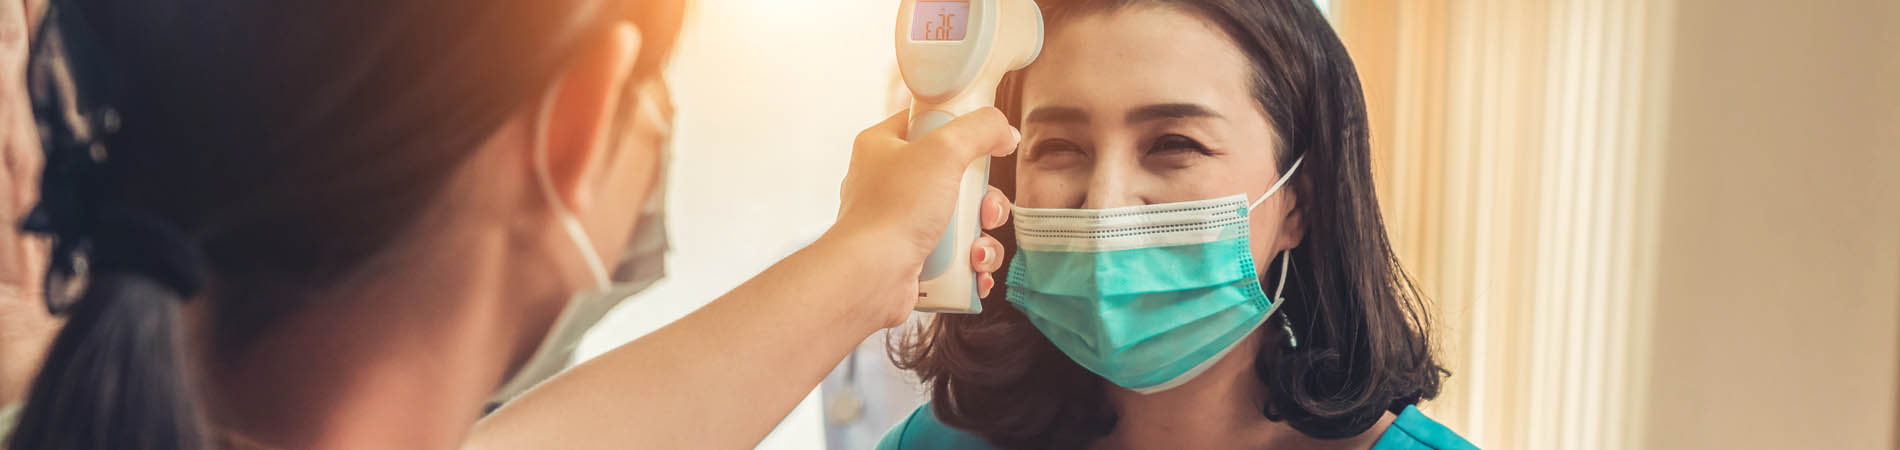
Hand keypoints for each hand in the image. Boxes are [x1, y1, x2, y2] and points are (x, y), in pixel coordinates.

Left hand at [830, 108, 1017, 326]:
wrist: (870, 276)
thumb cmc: (892, 212)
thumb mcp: (943, 150)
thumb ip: (980, 129)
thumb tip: (1003, 133)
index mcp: (884, 147)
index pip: (928, 122)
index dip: (960, 129)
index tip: (985, 141)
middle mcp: (890, 183)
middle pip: (956, 177)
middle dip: (983, 199)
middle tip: (985, 209)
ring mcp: (902, 223)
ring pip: (962, 219)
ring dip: (983, 235)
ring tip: (978, 249)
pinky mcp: (913, 257)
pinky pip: (957, 254)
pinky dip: (973, 262)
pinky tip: (975, 269)